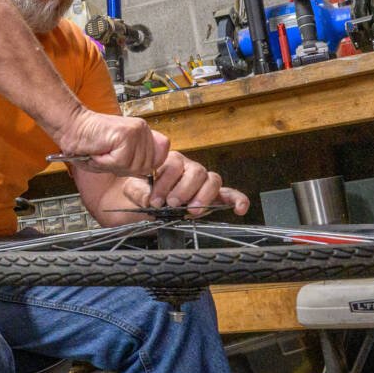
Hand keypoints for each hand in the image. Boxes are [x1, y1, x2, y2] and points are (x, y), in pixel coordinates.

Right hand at [54, 108, 169, 177]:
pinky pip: (122, 161)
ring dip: (113, 165)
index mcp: (143, 133)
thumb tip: (150, 172)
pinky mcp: (126, 134)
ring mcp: (136, 131)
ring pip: (134, 166)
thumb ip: (135, 162)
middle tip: (107, 156)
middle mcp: (143, 129)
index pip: (160, 158)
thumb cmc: (88, 144)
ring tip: (102, 152)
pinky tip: (100, 151)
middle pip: (146, 167)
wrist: (70, 127)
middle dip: (124, 169)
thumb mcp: (116, 158)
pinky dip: (107, 161)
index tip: (123, 162)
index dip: (143, 167)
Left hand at [121, 151, 250, 216]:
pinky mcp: (212, 197)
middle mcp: (188, 168)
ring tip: (191, 210)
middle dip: (184, 189)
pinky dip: (237, 200)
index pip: (174, 165)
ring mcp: (202, 182)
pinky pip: (230, 194)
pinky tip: (239, 209)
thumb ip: (141, 192)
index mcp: (169, 162)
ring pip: (212, 180)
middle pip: (196, 171)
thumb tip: (151, 198)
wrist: (141, 203)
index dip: (165, 183)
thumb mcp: (134, 191)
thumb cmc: (140, 193)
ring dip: (203, 196)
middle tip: (172, 204)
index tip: (155, 200)